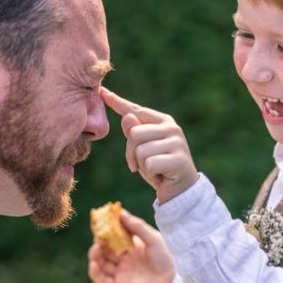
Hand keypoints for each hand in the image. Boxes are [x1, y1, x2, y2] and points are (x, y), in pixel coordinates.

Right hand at [88, 209, 175, 282]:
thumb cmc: (167, 259)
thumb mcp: (153, 238)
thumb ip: (137, 226)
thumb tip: (121, 213)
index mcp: (132, 248)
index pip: (114, 238)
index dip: (107, 231)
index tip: (103, 222)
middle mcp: (124, 261)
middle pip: (105, 250)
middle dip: (99, 242)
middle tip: (99, 235)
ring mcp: (120, 274)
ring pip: (100, 263)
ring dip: (95, 254)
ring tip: (97, 247)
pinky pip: (101, 280)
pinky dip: (94, 272)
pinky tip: (94, 263)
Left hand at [101, 87, 198, 202]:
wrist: (180, 190)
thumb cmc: (158, 167)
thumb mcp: (141, 150)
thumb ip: (134, 133)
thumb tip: (126, 117)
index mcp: (162, 121)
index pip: (136, 110)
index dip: (117, 102)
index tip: (102, 92)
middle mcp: (172, 128)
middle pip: (134, 133)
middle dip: (131, 153)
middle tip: (140, 165)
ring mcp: (177, 143)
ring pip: (140, 150)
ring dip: (141, 164)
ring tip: (153, 169)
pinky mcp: (178, 159)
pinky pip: (149, 163)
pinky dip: (149, 173)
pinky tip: (160, 175)